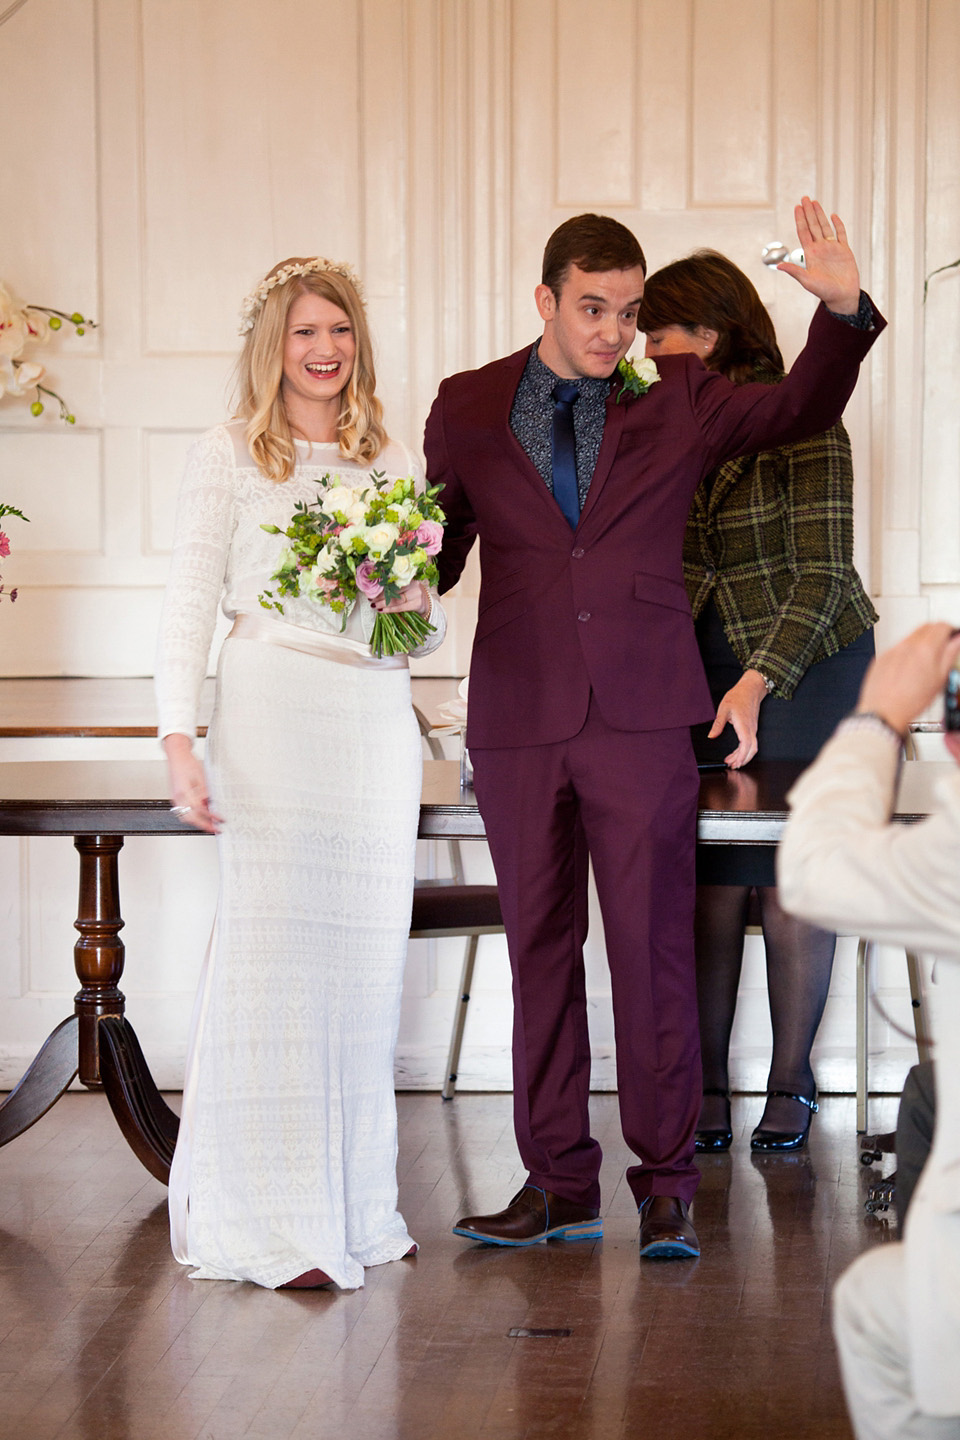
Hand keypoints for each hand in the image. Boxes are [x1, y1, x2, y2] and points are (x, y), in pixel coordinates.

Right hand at [163, 733, 221, 833]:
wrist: (177, 756)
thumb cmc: (188, 762)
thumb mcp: (201, 776)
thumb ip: (205, 792)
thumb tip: (211, 803)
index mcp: (185, 792)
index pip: (200, 809)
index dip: (211, 816)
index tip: (221, 820)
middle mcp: (178, 797)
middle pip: (191, 818)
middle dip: (204, 825)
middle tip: (216, 829)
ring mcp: (175, 799)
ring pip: (186, 817)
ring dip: (198, 822)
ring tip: (210, 824)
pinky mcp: (175, 798)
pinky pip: (183, 812)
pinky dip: (192, 817)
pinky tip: (201, 816)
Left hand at [371, 581, 429, 616]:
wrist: (428, 605)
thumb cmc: (413, 596)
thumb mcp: (406, 589)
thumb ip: (395, 588)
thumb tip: (377, 590)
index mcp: (410, 578)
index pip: (393, 583)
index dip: (382, 587)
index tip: (372, 591)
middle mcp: (414, 585)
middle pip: (394, 590)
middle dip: (380, 596)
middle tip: (371, 599)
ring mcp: (416, 595)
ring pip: (396, 599)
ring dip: (383, 603)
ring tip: (374, 605)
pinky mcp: (417, 604)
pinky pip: (401, 607)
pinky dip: (390, 609)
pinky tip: (382, 610)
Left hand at [708, 669, 768, 768]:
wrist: (750, 689)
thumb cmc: (737, 697)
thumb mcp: (723, 709)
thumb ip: (718, 724)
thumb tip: (711, 736)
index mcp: (744, 725)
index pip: (746, 745)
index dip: (741, 756)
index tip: (735, 764)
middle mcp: (751, 729)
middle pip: (751, 750)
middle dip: (742, 760)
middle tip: (731, 766)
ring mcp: (753, 729)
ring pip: (752, 747)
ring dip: (743, 756)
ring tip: (732, 762)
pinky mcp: (752, 728)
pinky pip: (751, 742)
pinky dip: (744, 750)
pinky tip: (736, 752)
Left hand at [777, 196, 860, 314]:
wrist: (842, 296)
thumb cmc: (824, 292)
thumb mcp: (807, 281)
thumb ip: (794, 271)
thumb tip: (778, 266)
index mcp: (810, 254)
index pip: (803, 232)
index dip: (800, 219)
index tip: (796, 207)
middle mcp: (820, 249)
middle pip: (813, 226)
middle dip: (808, 212)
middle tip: (804, 198)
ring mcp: (832, 248)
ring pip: (825, 227)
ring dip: (820, 214)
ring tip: (814, 202)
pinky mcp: (844, 250)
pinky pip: (841, 234)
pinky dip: (838, 225)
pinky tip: (833, 216)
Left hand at [856, 623, 959, 736]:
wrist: (883, 712)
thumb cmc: (911, 701)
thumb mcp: (939, 679)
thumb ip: (949, 655)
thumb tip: (956, 640)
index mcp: (925, 649)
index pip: (941, 626)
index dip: (950, 630)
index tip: (952, 637)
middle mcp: (907, 646)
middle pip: (925, 627)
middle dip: (936, 632)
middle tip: (941, 645)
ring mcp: (892, 651)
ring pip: (910, 637)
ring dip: (920, 642)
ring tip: (923, 662)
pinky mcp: (881, 658)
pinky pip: (896, 648)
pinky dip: (905, 652)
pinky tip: (907, 669)